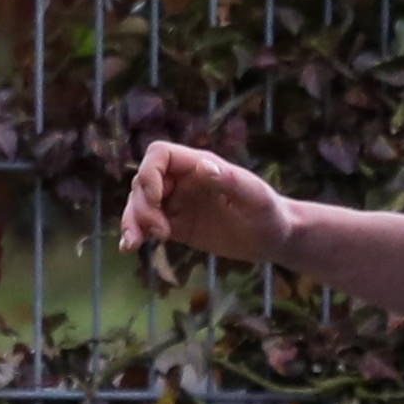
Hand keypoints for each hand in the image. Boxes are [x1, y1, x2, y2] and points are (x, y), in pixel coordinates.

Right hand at [121, 140, 294, 266]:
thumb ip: (231, 181)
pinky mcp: (176, 225)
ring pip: (139, 203)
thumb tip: (202, 167)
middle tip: (163, 233)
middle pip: (143, 182)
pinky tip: (129, 248)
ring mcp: (177, 203)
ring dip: (131, 221)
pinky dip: (135, 234)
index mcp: (199, 166)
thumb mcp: (255, 198)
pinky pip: (146, 225)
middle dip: (142, 206)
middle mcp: (183, 181)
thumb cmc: (270, 213)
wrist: (273, 238)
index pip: (159, 154)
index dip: (149, 173)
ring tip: (134, 245)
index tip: (158, 200)